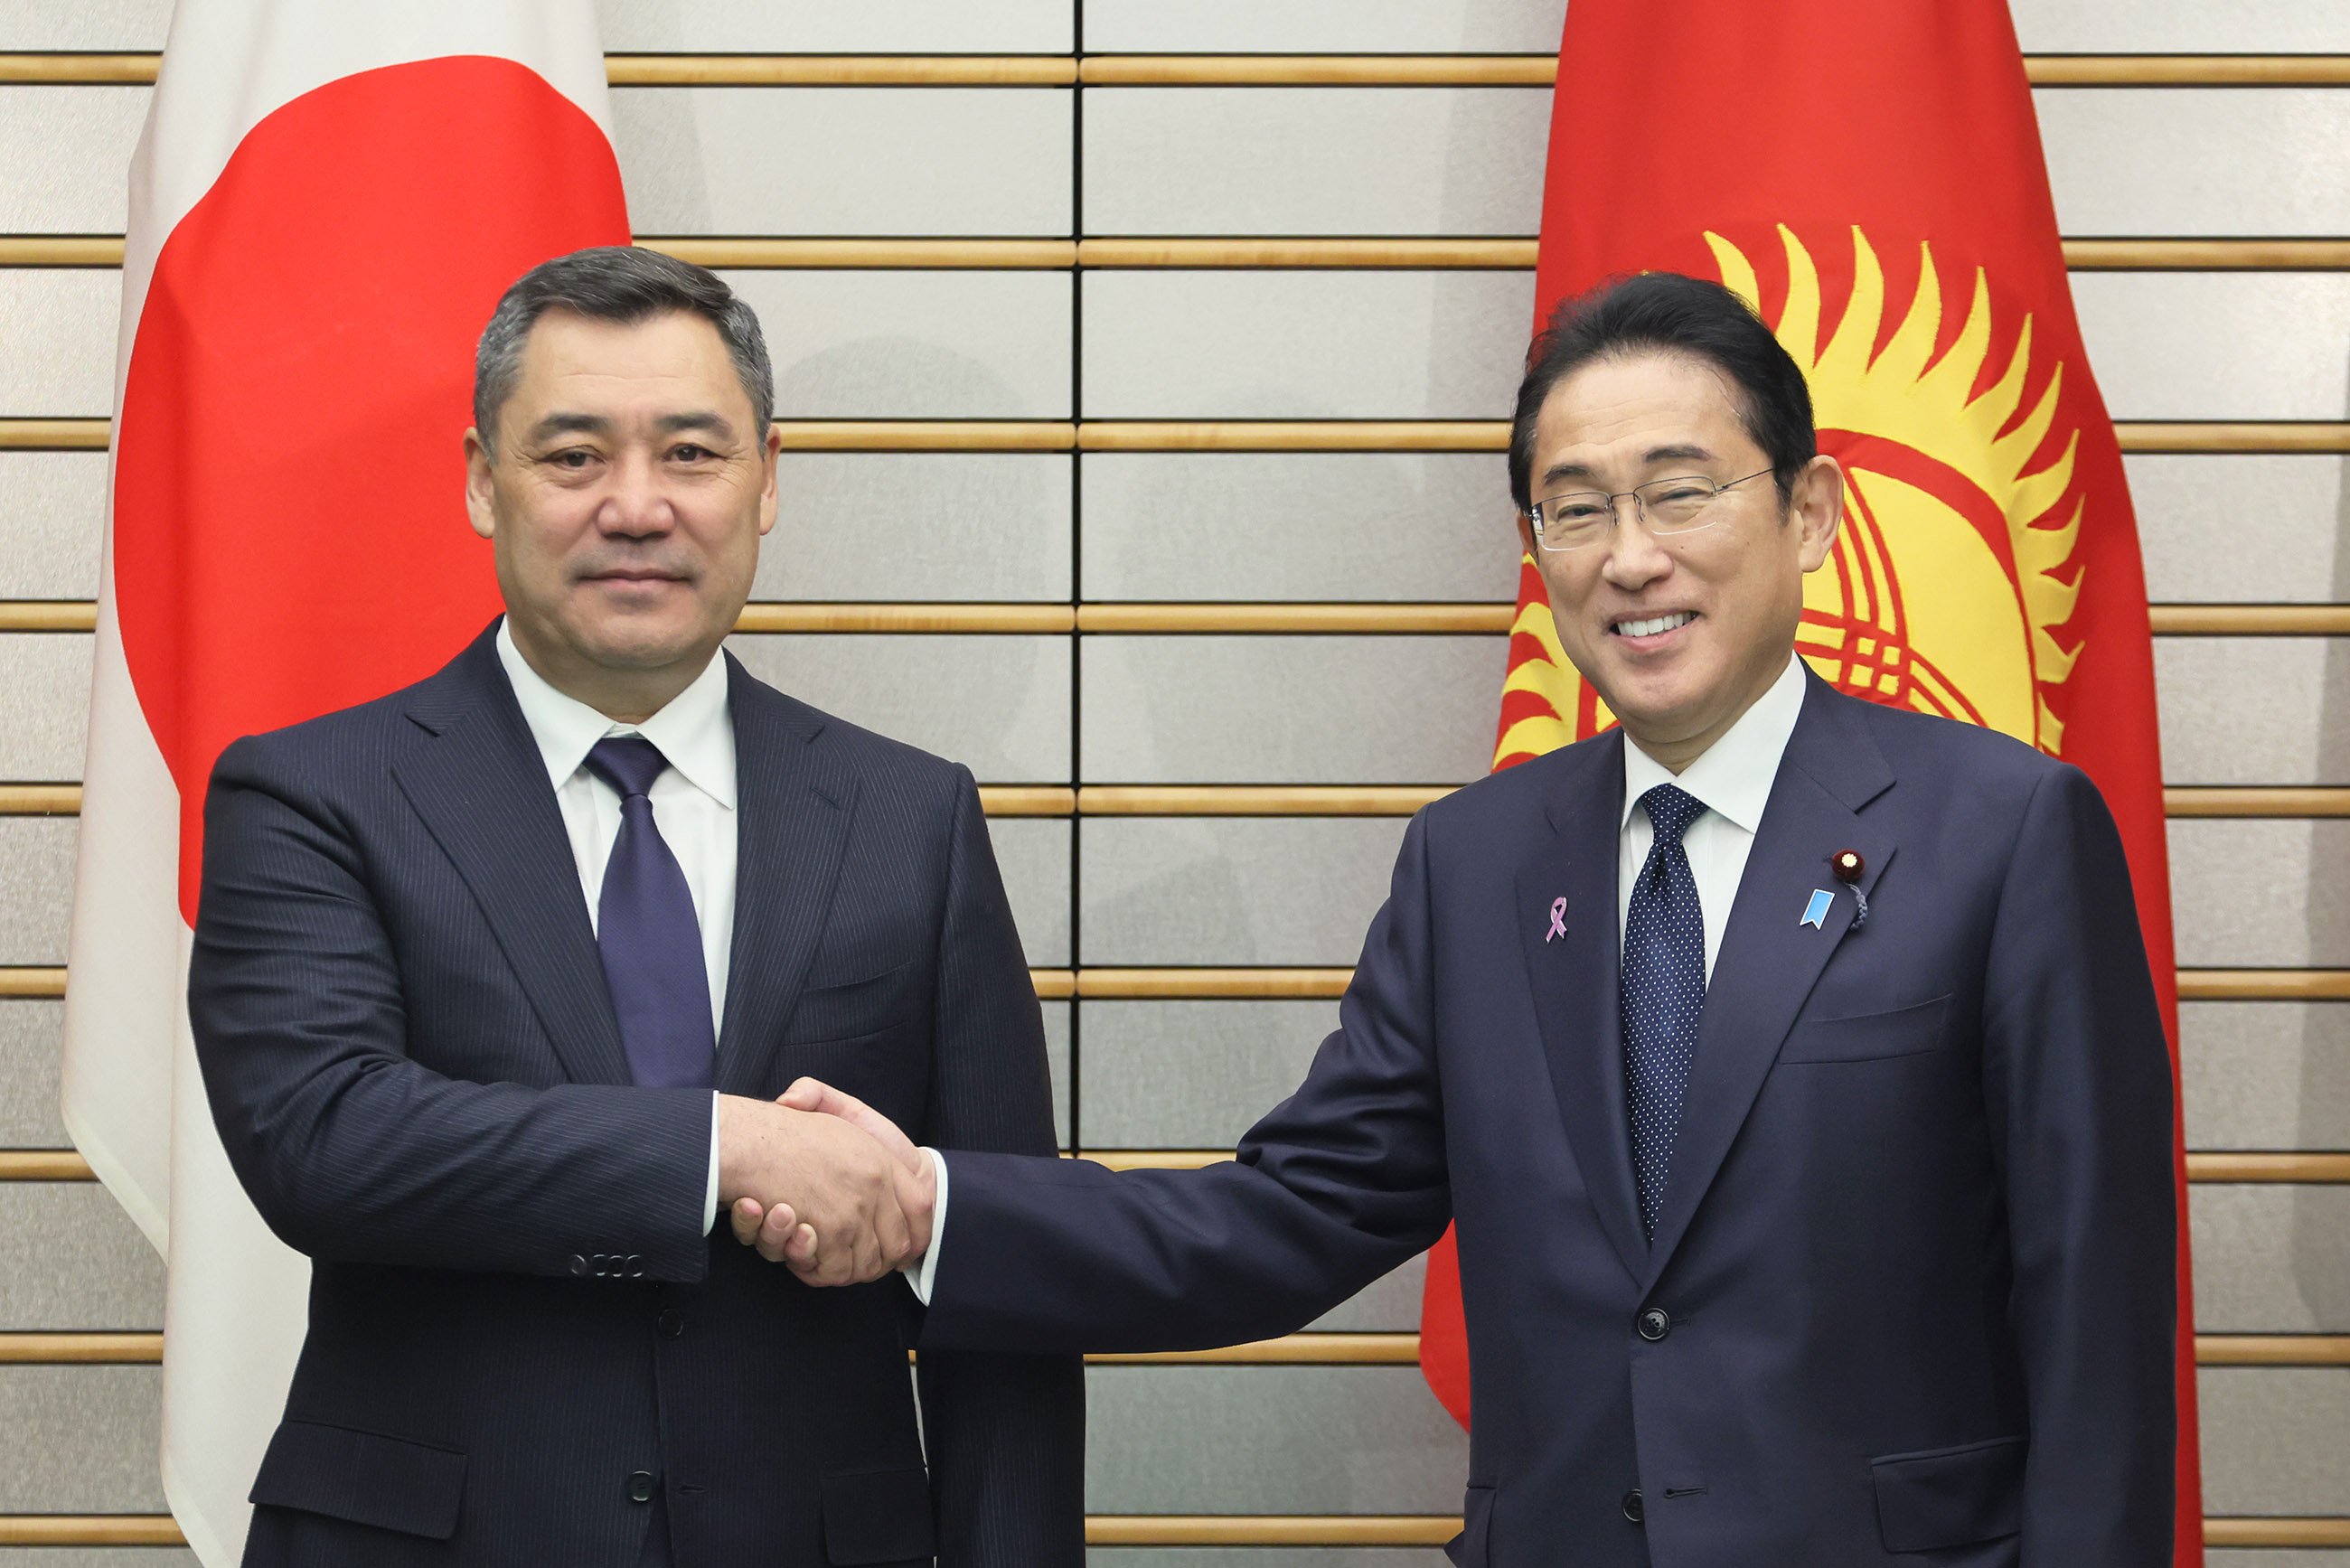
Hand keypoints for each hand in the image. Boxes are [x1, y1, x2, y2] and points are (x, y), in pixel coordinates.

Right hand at [715, 1094, 929, 1285]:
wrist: (747, 1138)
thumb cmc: (791, 1130)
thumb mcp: (834, 1112)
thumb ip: (870, 1135)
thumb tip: (870, 1157)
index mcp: (884, 1161)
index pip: (922, 1209)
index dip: (915, 1234)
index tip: (899, 1249)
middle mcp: (877, 1186)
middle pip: (898, 1247)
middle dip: (878, 1262)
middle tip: (846, 1258)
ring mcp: (857, 1209)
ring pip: (866, 1265)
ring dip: (842, 1269)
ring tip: (816, 1253)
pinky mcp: (834, 1231)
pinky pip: (837, 1271)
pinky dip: (818, 1272)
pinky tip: (800, 1256)